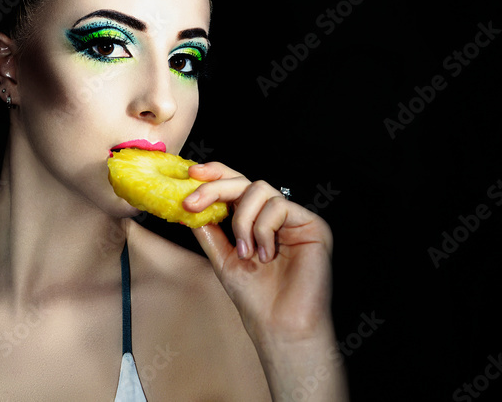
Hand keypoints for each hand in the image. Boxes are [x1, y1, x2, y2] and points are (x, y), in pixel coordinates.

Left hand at [183, 162, 334, 343]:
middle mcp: (276, 215)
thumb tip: (188, 204)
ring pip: (260, 189)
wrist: (280, 327)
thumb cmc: (257, 298)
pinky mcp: (312, 224)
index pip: (236, 186)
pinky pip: (279, 207)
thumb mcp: (222, 257)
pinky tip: (266, 255)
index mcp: (257, 220)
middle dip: (215, 188)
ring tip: (244, 252)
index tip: (191, 175)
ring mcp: (295, 218)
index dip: (215, 174)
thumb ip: (209, 229)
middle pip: (245, 181)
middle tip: (192, 203)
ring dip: (242, 220)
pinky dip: (263, 229)